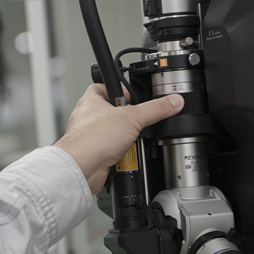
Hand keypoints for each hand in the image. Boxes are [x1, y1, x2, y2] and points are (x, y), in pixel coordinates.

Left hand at [54, 84, 184, 193]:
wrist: (81, 168)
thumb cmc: (91, 139)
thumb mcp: (132, 118)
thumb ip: (154, 109)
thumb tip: (172, 101)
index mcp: (92, 100)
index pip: (105, 86)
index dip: (120, 89)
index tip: (133, 94)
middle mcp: (89, 117)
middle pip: (113, 111)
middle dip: (128, 118)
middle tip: (137, 120)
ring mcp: (91, 136)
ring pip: (114, 133)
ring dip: (126, 138)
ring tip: (131, 139)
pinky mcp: (95, 153)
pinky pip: (113, 150)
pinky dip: (122, 153)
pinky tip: (125, 154)